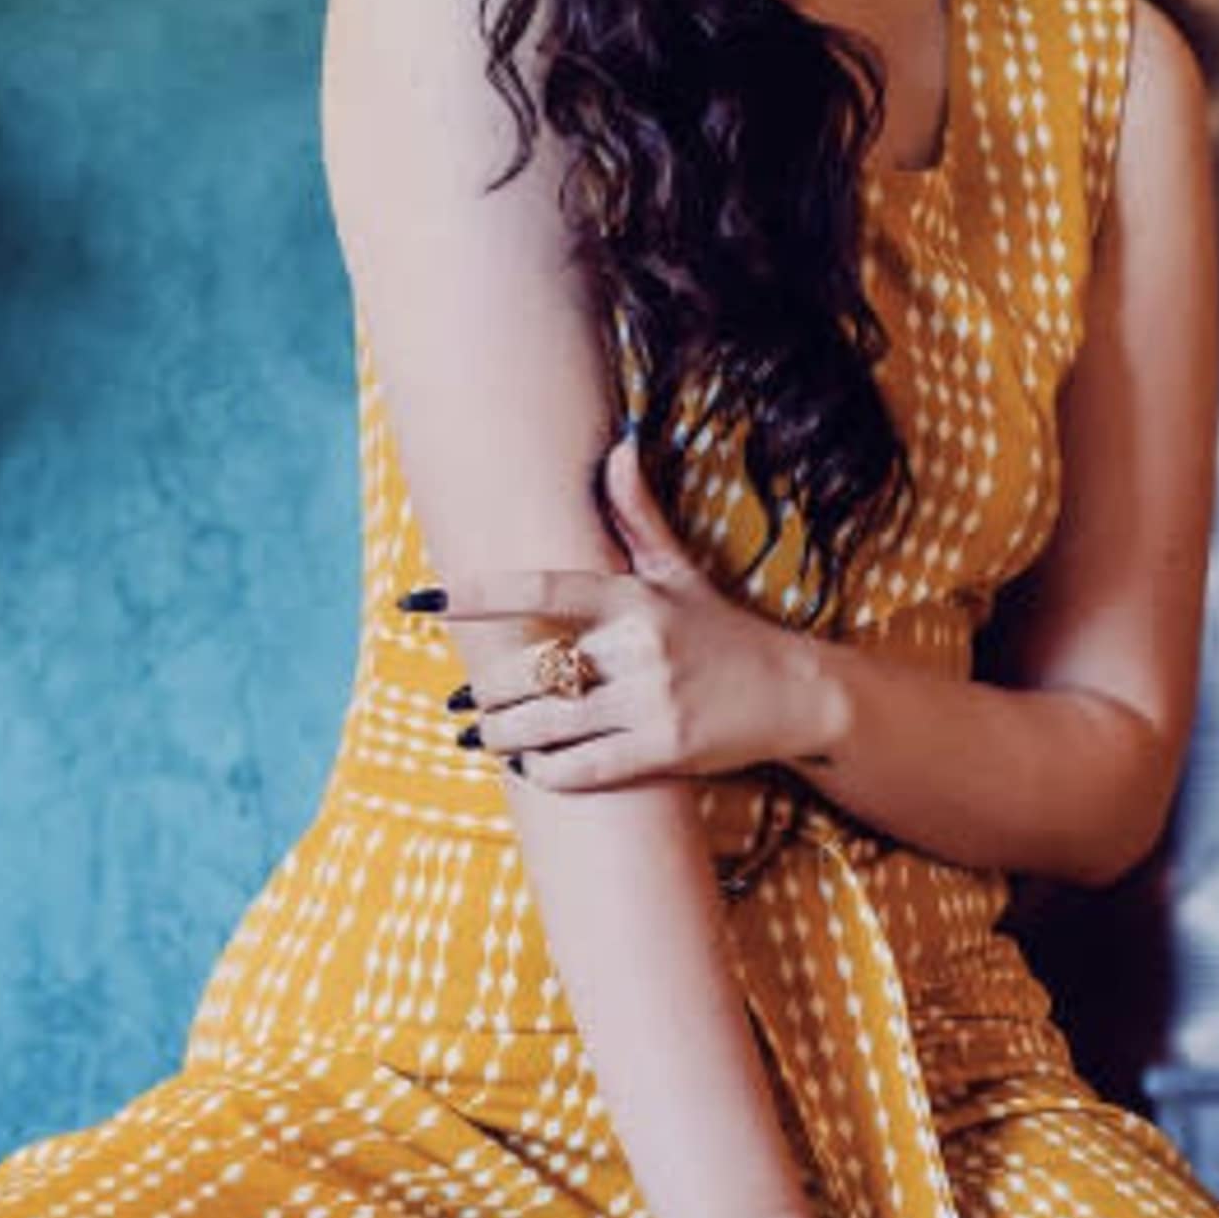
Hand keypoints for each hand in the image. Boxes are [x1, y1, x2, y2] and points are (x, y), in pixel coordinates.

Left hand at [433, 436, 835, 793]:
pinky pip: (582, 767)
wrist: (796, 694)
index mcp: (634, 597)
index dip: (478, 596)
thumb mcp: (681, 570)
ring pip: (547, 725)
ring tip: (481, 736)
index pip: (542, 589)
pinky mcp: (665, 751)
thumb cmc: (725, 631)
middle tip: (460, 701)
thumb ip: (638, 514)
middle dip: (486, 693)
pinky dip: (545, 771)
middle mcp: (639, 646)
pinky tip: (528, 767)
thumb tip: (618, 446)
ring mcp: (652, 701)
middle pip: (533, 672)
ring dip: (501, 736)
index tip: (422, 601)